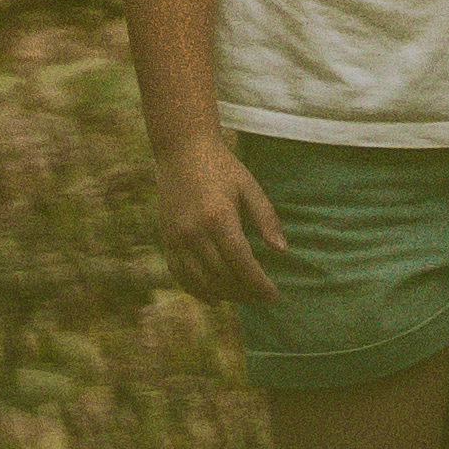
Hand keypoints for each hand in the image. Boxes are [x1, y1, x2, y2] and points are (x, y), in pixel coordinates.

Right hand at [153, 134, 287, 308]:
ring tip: (241, 297)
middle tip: (260, 296)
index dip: (257, 284)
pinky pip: (180, 274)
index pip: (241, 262)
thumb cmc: (220, 166)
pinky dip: (196, 290)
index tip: (273, 295)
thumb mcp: (249, 187)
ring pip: (200, 281)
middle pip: (221, 276)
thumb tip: (281, 250)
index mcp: (218, 218)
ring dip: (223, 295)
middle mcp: (194, 232)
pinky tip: (213, 298)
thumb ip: (266, 218)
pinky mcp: (166, 240)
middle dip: (244, 292)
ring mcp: (176, 238)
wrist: (181, 150)